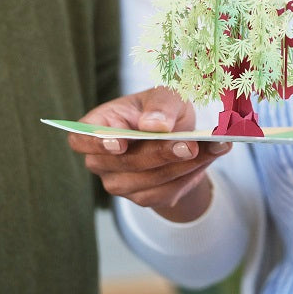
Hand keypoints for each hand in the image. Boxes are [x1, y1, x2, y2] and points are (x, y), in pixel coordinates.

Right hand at [68, 87, 230, 221]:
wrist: (179, 132)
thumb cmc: (162, 108)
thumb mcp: (165, 95)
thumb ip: (160, 106)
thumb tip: (154, 125)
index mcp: (98, 125)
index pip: (81, 139)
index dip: (95, 143)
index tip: (120, 142)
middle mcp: (102, 159)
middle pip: (124, 163)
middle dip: (160, 154)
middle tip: (190, 144)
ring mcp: (119, 182)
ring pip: (147, 182)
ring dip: (182, 166)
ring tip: (211, 148)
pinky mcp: (142, 197)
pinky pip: (165, 193)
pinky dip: (189, 176)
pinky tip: (209, 157)